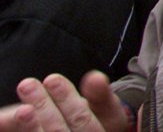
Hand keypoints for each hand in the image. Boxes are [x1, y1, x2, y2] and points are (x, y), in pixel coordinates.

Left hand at [0, 72, 129, 131]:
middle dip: (44, 107)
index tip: (52, 79)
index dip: (67, 100)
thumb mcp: (107, 106)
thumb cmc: (99, 121)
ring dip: (31, 124)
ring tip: (21, 107)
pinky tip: (13, 121)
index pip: (82, 120)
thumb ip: (100, 93)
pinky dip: (27, 130)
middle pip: (59, 131)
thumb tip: (94, 78)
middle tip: (27, 84)